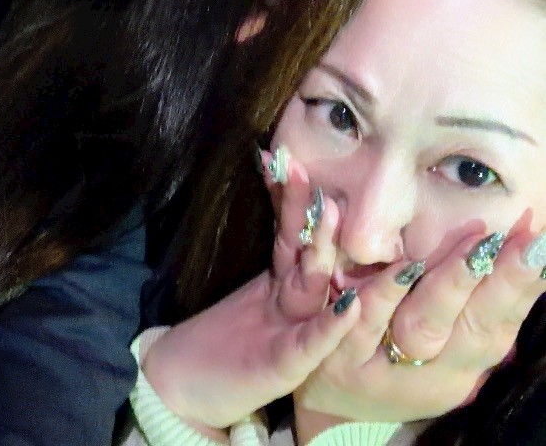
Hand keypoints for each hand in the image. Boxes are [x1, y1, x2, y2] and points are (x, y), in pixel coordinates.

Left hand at [142, 156, 359, 431]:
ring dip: (322, 250)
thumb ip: (281, 246)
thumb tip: (280, 179)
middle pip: (304, 247)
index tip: (275, 153)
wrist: (196, 390)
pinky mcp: (287, 364)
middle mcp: (294, 299)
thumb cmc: (228, 339)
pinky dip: (332, 323)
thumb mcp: (254, 288)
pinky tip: (348, 303)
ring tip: (329, 210)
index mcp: (283, 278)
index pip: (287, 228)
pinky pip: (312, 341)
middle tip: (302, 169)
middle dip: (307, 209)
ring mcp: (295, 329)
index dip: (283, 194)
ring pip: (312, 284)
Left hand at [296, 217, 545, 424]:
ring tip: (475, 245)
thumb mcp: (440, 334)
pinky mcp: (339, 355)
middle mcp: (429, 372)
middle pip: (472, 329)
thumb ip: (472, 297)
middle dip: (503, 283)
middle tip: (528, 243)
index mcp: (460, 364)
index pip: (499, 323)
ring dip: (451, 283)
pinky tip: (404, 267)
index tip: (542, 245)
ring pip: (422, 325)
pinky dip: (384, 294)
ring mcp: (384, 366)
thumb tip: (523, 246)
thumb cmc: (394, 350)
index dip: (523, 287)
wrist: (326, 395)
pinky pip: (365, 321)